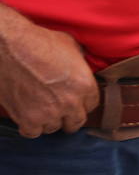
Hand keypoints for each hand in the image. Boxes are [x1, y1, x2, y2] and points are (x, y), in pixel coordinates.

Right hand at [0, 19, 97, 136]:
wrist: (9, 47)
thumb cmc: (39, 42)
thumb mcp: (71, 46)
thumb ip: (80, 63)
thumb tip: (81, 66)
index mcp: (85, 85)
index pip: (92, 104)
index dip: (83, 103)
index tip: (76, 101)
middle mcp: (70, 103)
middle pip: (76, 122)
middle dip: (70, 117)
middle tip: (61, 110)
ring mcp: (48, 113)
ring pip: (53, 128)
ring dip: (49, 120)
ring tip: (42, 109)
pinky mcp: (26, 118)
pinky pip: (33, 132)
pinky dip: (30, 126)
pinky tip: (29, 116)